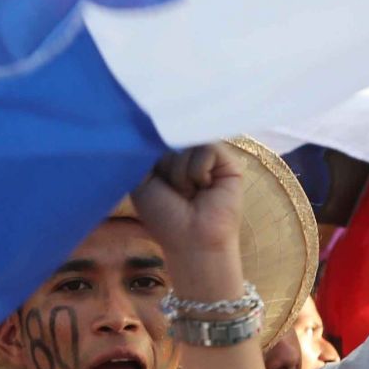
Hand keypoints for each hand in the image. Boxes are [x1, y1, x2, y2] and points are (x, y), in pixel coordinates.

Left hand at [131, 143, 246, 267]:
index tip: (149, 170)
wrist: (190, 239)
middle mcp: (188, 154)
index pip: (158, 134)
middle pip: (171, 136)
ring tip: (188, 193)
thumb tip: (149, 129)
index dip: (152, 148)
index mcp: (168, 158)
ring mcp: (209, 157)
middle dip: (164, 166)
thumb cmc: (164, 216)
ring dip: (179, 173)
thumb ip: (143, 154)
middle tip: (172, 191)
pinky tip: (203, 188)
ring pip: (186, 143)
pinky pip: (206, 149)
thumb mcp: (141, 183)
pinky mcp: (227, 162)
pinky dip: (197, 172)